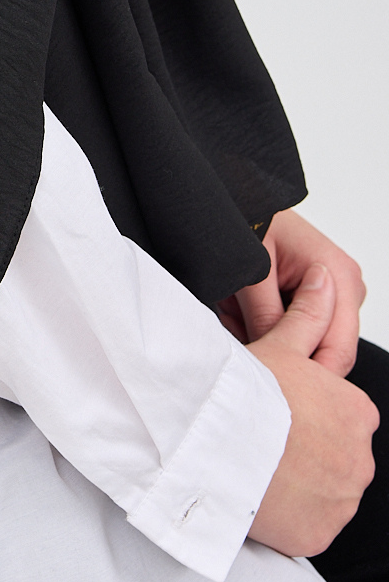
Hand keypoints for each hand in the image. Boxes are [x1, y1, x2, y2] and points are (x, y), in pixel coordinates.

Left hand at [218, 209, 365, 375]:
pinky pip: (298, 329)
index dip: (307, 376)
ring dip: (269, 336)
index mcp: (339, 276)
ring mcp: (336, 291)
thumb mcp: (252, 274)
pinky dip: (268, 326)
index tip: (271, 381)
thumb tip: (274, 367)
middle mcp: (346, 285)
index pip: (339, 351)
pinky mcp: (319, 295)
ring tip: (235, 310)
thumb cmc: (249, 222)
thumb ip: (267, 319)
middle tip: (238, 328)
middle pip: (324, 350)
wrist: (242, 199)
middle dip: (282, 351)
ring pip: (307, 342)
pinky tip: (242, 309)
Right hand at [248, 263, 378, 557]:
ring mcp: (343, 501)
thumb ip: (309, 315)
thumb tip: (325, 278)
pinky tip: (263, 495)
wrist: (217, 446)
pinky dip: (292, 516)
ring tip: (259, 467)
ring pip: (325, 492)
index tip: (276, 414)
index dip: (305, 414)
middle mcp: (361, 458)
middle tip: (263, 440)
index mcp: (357, 412)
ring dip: (300, 486)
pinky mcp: (321, 535)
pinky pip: (310, 526)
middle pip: (334, 455)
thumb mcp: (279, 345)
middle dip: (305, 452)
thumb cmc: (244, 396)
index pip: (339, 416)